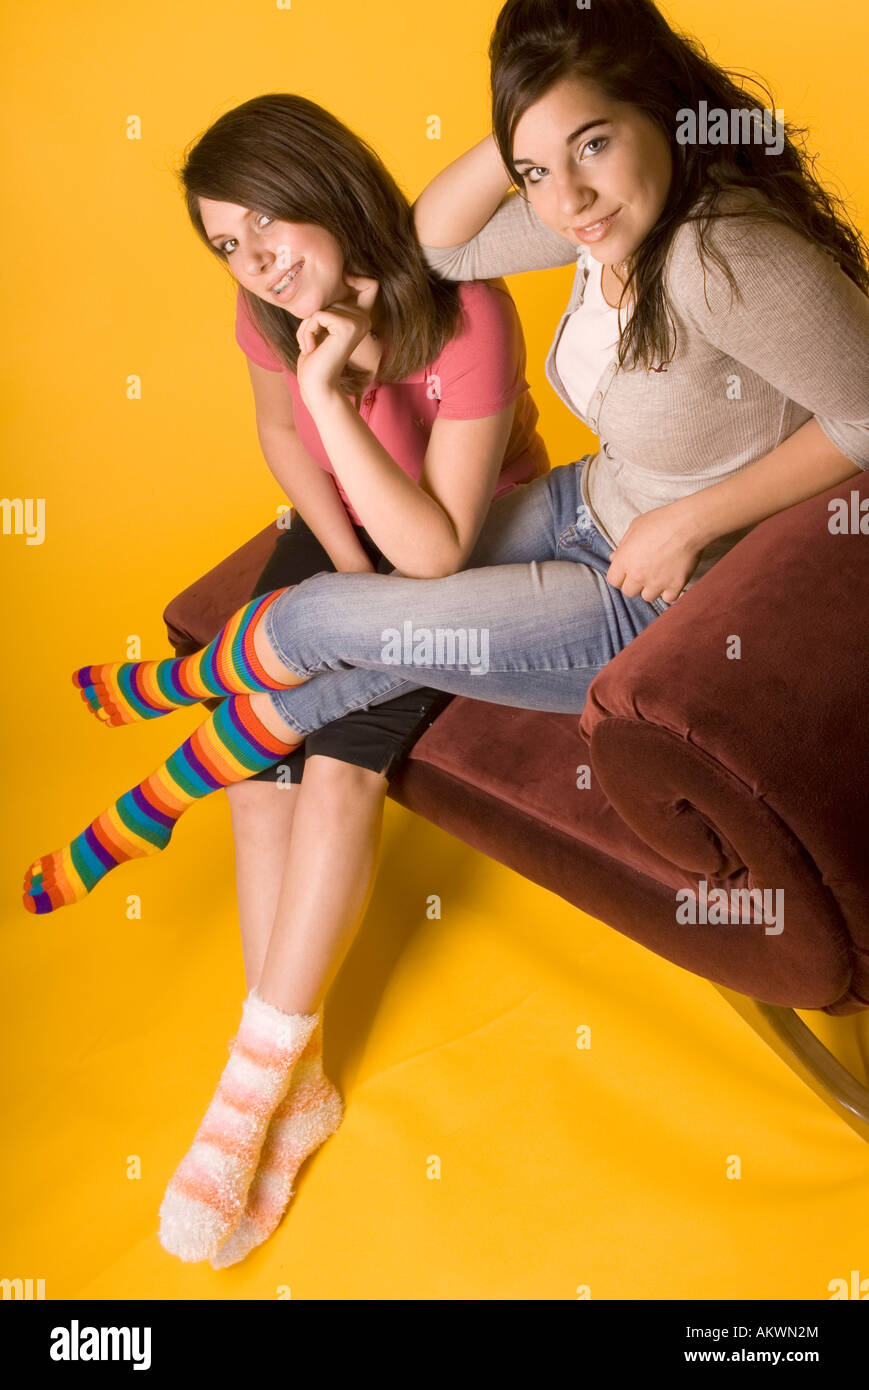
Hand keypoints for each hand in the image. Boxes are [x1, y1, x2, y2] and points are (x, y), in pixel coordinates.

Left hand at [296, 273, 379, 405]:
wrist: (317, 387)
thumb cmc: (315, 361)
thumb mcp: (321, 328)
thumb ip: (326, 308)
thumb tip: (328, 282)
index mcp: (360, 318)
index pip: (348, 287)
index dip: (340, 288)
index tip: (326, 316)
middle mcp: (364, 318)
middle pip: (327, 299)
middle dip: (311, 320)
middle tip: (312, 343)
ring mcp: (358, 322)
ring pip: (320, 308)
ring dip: (307, 328)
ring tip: (312, 348)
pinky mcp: (347, 326)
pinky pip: (317, 315)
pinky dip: (307, 332)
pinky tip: (312, 349)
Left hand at [605, 502, 704, 604]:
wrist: (688, 524)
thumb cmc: (661, 521)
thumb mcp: (635, 527)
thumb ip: (623, 546)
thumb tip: (615, 558)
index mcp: (624, 560)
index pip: (613, 581)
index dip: (620, 577)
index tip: (627, 573)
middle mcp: (638, 575)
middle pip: (629, 592)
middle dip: (635, 584)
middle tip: (645, 573)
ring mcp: (657, 582)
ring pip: (647, 597)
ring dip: (652, 588)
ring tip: (659, 575)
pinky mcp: (675, 585)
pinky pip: (668, 599)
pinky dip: (670, 592)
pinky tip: (671, 580)